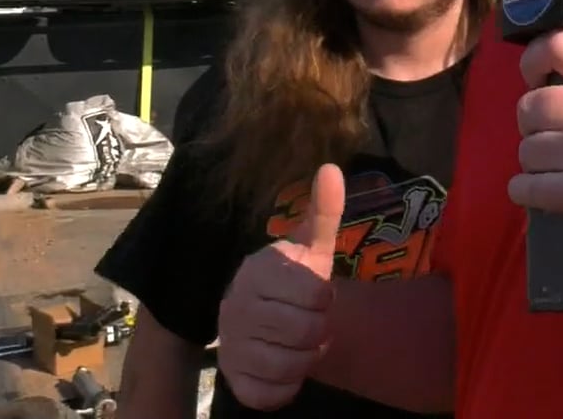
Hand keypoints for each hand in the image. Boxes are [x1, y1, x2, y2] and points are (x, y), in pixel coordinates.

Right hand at [215, 163, 344, 409]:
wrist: (264, 319)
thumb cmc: (292, 281)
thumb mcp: (310, 247)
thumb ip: (322, 212)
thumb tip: (332, 169)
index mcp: (257, 272)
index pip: (315, 293)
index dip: (324, 296)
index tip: (316, 292)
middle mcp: (236, 308)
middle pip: (307, 331)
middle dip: (319, 328)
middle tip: (309, 319)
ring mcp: (231, 346)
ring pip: (293, 364)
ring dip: (307, 357)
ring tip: (299, 342)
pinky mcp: (234, 381)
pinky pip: (273, 393)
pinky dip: (289, 385)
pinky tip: (284, 366)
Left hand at [508, 30, 562, 281]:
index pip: (562, 44)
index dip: (535, 57)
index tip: (537, 77)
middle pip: (531, 104)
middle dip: (532, 122)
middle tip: (550, 136)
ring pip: (526, 149)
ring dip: (534, 162)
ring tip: (556, 171)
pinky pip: (524, 188)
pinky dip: (527, 193)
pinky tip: (546, 195)